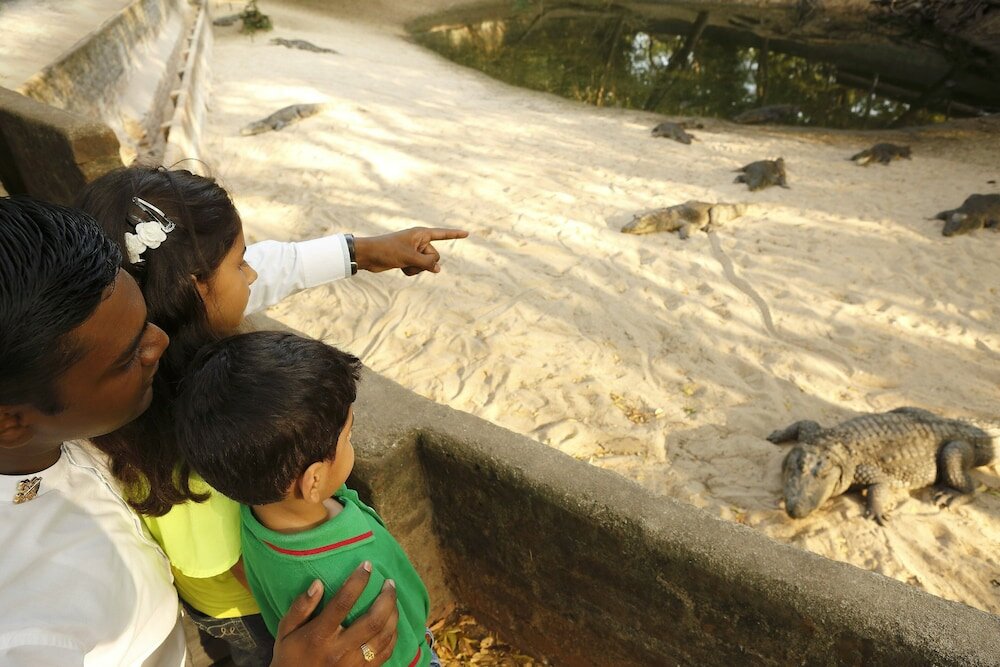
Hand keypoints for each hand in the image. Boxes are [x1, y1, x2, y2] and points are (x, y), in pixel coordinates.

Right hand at [271, 562, 398, 665]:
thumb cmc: (290, 655)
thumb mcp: (286, 631)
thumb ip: (300, 607)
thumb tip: (317, 583)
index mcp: (319, 635)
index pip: (342, 603)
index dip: (357, 581)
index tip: (366, 565)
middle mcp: (339, 649)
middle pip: (373, 621)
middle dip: (386, 598)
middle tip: (389, 582)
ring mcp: (353, 663)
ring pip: (384, 636)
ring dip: (393, 614)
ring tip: (392, 598)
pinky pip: (385, 652)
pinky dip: (393, 634)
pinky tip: (392, 622)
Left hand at [353, 228, 467, 274]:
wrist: (369, 255)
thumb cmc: (388, 250)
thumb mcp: (410, 258)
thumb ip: (427, 263)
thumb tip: (438, 269)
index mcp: (421, 234)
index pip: (442, 234)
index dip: (455, 235)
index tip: (467, 233)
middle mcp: (419, 241)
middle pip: (434, 256)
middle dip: (426, 262)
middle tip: (410, 260)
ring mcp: (414, 251)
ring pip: (426, 265)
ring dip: (417, 268)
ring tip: (403, 264)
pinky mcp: (408, 259)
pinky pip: (418, 268)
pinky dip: (411, 271)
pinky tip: (400, 268)